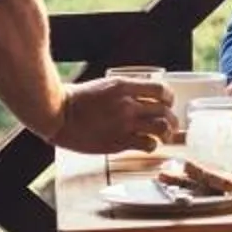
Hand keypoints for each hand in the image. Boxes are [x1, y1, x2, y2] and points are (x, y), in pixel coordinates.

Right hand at [52, 76, 178, 153]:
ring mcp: (124, 124)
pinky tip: (147, 144)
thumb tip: (142, 94)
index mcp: (124, 86)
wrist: (58, 115)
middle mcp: (127, 104)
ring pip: (161, 128)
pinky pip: (147, 144)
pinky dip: (152, 145)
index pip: (161, 90)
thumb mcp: (104, 85)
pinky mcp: (119, 142)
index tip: (168, 104)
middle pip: (165, 111)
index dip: (169, 98)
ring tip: (164, 137)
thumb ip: (125, 89)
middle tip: (171, 125)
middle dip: (172, 119)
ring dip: (166, 134)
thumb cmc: (77, 100)